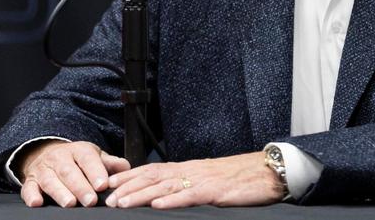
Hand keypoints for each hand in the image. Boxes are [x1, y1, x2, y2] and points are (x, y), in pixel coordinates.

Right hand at [17, 140, 130, 207]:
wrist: (47, 153)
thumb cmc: (77, 160)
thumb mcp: (94, 157)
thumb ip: (109, 163)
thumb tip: (125, 168)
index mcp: (78, 150)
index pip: (88, 158)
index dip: (95, 171)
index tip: (103, 185)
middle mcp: (59, 158)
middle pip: (69, 171)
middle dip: (80, 186)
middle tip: (91, 200)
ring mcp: (44, 169)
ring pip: (51, 180)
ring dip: (60, 192)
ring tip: (70, 203)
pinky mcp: (30, 181)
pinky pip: (28, 188)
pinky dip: (31, 195)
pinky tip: (36, 203)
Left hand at [104, 152, 284, 208]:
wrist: (266, 171)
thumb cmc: (239, 178)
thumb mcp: (208, 180)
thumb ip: (188, 185)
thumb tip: (166, 194)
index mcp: (188, 168)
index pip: (153, 170)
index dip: (130, 176)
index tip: (109, 182)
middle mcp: (191, 171)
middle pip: (153, 177)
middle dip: (128, 187)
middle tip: (107, 197)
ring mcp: (202, 180)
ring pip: (166, 186)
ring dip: (141, 195)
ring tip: (123, 203)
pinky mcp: (215, 191)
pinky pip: (190, 195)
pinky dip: (172, 200)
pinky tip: (158, 205)